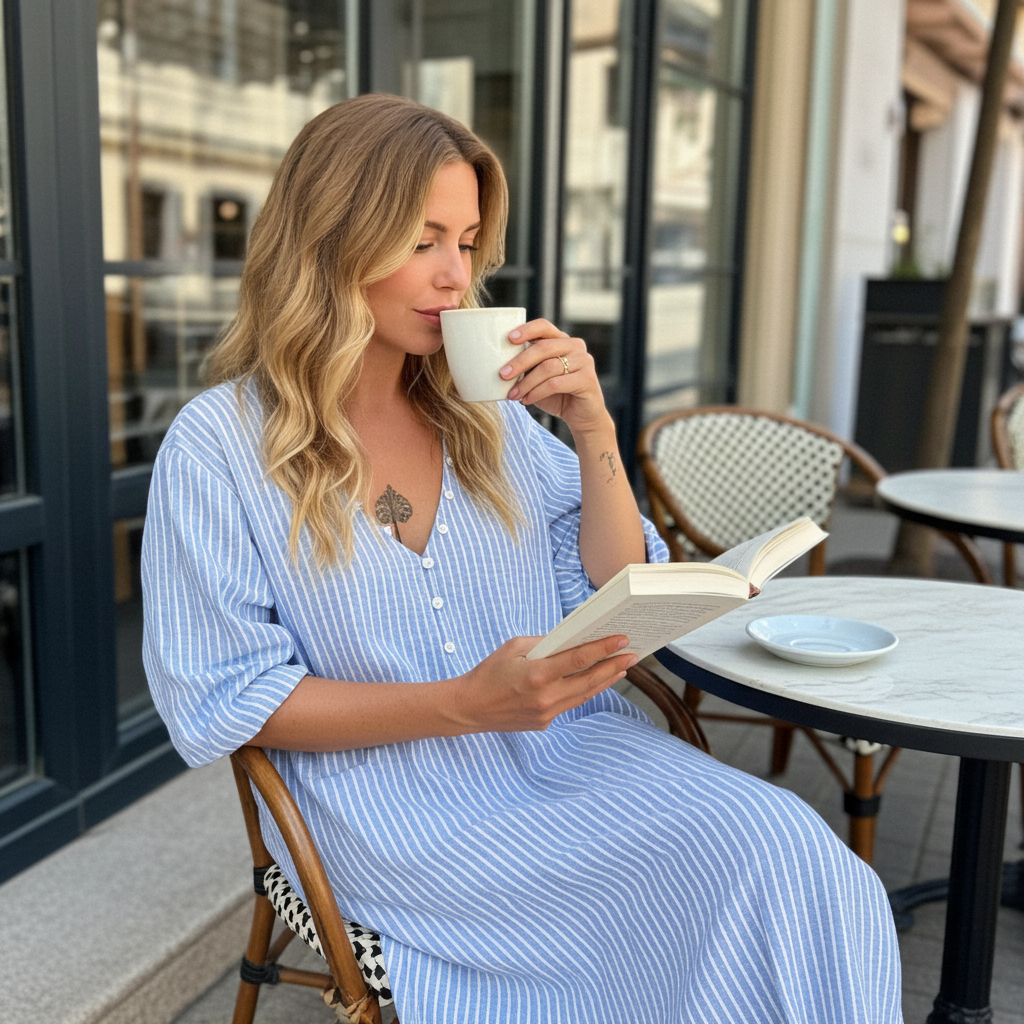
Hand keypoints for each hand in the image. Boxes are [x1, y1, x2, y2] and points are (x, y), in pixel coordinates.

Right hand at [450, 633, 637, 732]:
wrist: (470, 708)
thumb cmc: (489, 672)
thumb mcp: (513, 647)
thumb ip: (543, 643)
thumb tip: (570, 641)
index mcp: (537, 675)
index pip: (579, 659)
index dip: (603, 649)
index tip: (621, 639)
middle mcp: (546, 697)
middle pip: (590, 680)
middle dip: (614, 666)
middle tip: (632, 654)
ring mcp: (547, 713)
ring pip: (584, 695)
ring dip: (605, 680)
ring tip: (621, 667)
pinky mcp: (545, 723)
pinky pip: (570, 704)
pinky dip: (585, 691)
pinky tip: (596, 681)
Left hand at [499, 319, 609, 435]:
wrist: (581, 416)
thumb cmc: (556, 395)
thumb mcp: (538, 377)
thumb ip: (527, 366)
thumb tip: (500, 365)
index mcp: (562, 340)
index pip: (544, 326)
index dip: (526, 330)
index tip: (509, 339)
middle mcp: (575, 346)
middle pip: (543, 347)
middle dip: (520, 362)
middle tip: (502, 375)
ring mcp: (584, 361)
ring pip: (548, 367)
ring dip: (526, 383)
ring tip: (512, 395)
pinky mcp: (587, 379)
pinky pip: (555, 383)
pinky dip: (537, 393)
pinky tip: (526, 400)